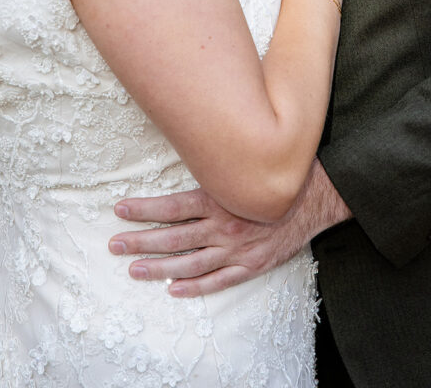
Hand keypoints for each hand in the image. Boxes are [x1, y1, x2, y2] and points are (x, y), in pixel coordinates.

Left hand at [108, 160, 351, 296]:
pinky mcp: (251, 265)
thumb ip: (215, 162)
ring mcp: (237, 249)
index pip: (173, 207)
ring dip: (160, 268)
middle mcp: (225, 226)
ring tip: (134, 270)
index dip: (145, 210)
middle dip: (141, 241)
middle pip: (175, 238)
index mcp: (221, 198)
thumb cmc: (276, 172)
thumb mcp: (243, 163)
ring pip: (191, 263)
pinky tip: (174, 290)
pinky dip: (196, 287)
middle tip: (114, 244)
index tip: (119, 210)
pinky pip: (219, 281)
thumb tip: (187, 140)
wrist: (316, 196)